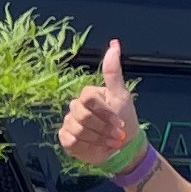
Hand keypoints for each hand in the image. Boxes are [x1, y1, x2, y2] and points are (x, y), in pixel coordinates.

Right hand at [59, 39, 140, 167]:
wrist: (123, 147)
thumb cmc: (124, 119)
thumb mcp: (121, 95)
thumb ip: (113, 72)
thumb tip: (114, 43)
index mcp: (88, 95)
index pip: (87, 98)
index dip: (103, 112)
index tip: (118, 122)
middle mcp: (76, 107)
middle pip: (81, 115)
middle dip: (102, 127)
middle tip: (117, 135)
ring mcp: (69, 123)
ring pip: (77, 129)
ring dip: (98, 139)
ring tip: (110, 142)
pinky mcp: (66, 139)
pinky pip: (71, 141)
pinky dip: (87, 146)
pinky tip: (98, 147)